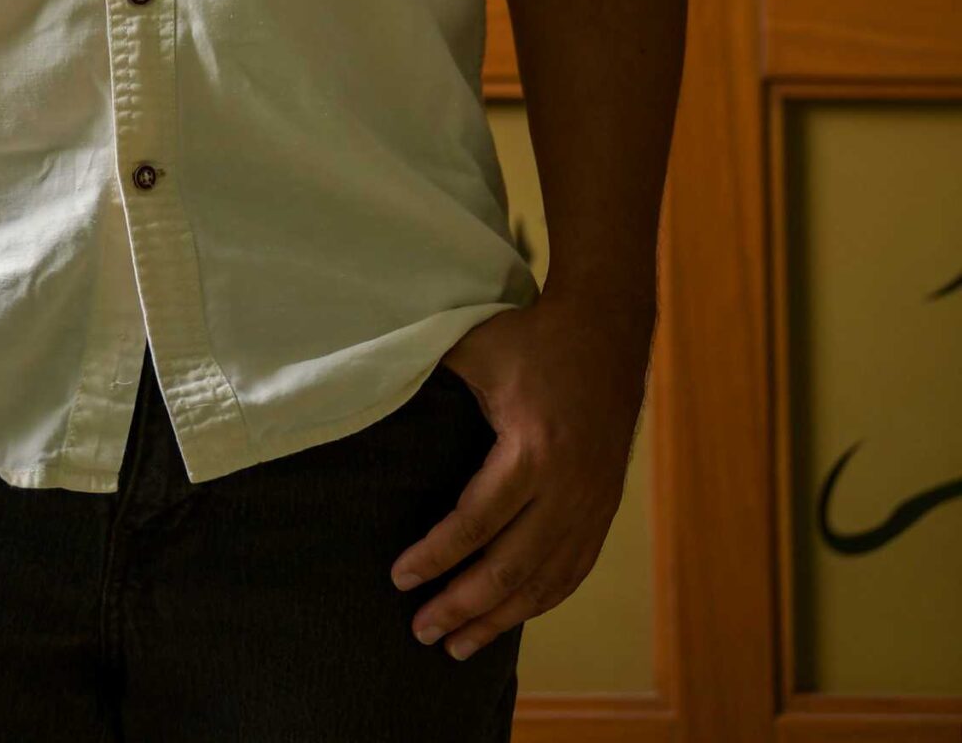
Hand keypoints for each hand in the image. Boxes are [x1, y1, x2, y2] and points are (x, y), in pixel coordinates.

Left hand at [388, 293, 653, 661]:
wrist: (607, 330)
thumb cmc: (533, 336)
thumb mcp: (477, 348)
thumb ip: (429, 375)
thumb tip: (370, 389)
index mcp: (531, 450)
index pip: (476, 522)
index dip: (436, 556)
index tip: (399, 579)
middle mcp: (567, 488)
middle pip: (510, 567)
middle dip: (463, 606)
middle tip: (422, 632)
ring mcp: (592, 504)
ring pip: (544, 580)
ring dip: (500, 619)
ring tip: (459, 647)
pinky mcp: (604, 507)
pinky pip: (572, 571)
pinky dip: (540, 601)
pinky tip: (512, 618)